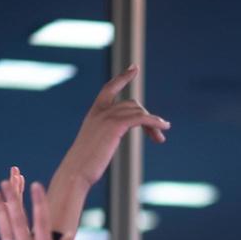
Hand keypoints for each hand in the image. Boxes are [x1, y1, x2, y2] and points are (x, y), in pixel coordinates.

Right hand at [48, 66, 169, 230]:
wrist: (76, 171)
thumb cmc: (84, 165)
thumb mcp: (95, 145)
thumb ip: (104, 136)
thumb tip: (111, 138)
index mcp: (94, 113)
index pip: (109, 89)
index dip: (122, 78)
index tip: (134, 68)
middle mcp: (100, 111)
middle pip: (132, 104)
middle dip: (147, 117)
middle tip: (159, 135)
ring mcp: (107, 117)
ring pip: (138, 111)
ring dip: (154, 123)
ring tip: (161, 137)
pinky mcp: (115, 126)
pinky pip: (141, 118)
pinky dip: (154, 121)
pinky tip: (163, 127)